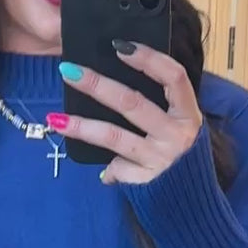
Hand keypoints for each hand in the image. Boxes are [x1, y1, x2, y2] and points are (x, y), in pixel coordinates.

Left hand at [50, 43, 201, 185]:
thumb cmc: (180, 151)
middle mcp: (176, 134)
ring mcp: (160, 158)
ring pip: (114, 136)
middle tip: (69, 72)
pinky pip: (118, 168)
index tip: (119, 46)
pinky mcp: (145, 180)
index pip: (173, 77)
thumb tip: (123, 67)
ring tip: (55, 119)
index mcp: (188, 113)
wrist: (192, 201)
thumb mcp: (179, 122)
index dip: (149, 59)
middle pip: (133, 103)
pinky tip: (98, 170)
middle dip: (97, 85)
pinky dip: (108, 169)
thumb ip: (160, 100)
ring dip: (82, 127)